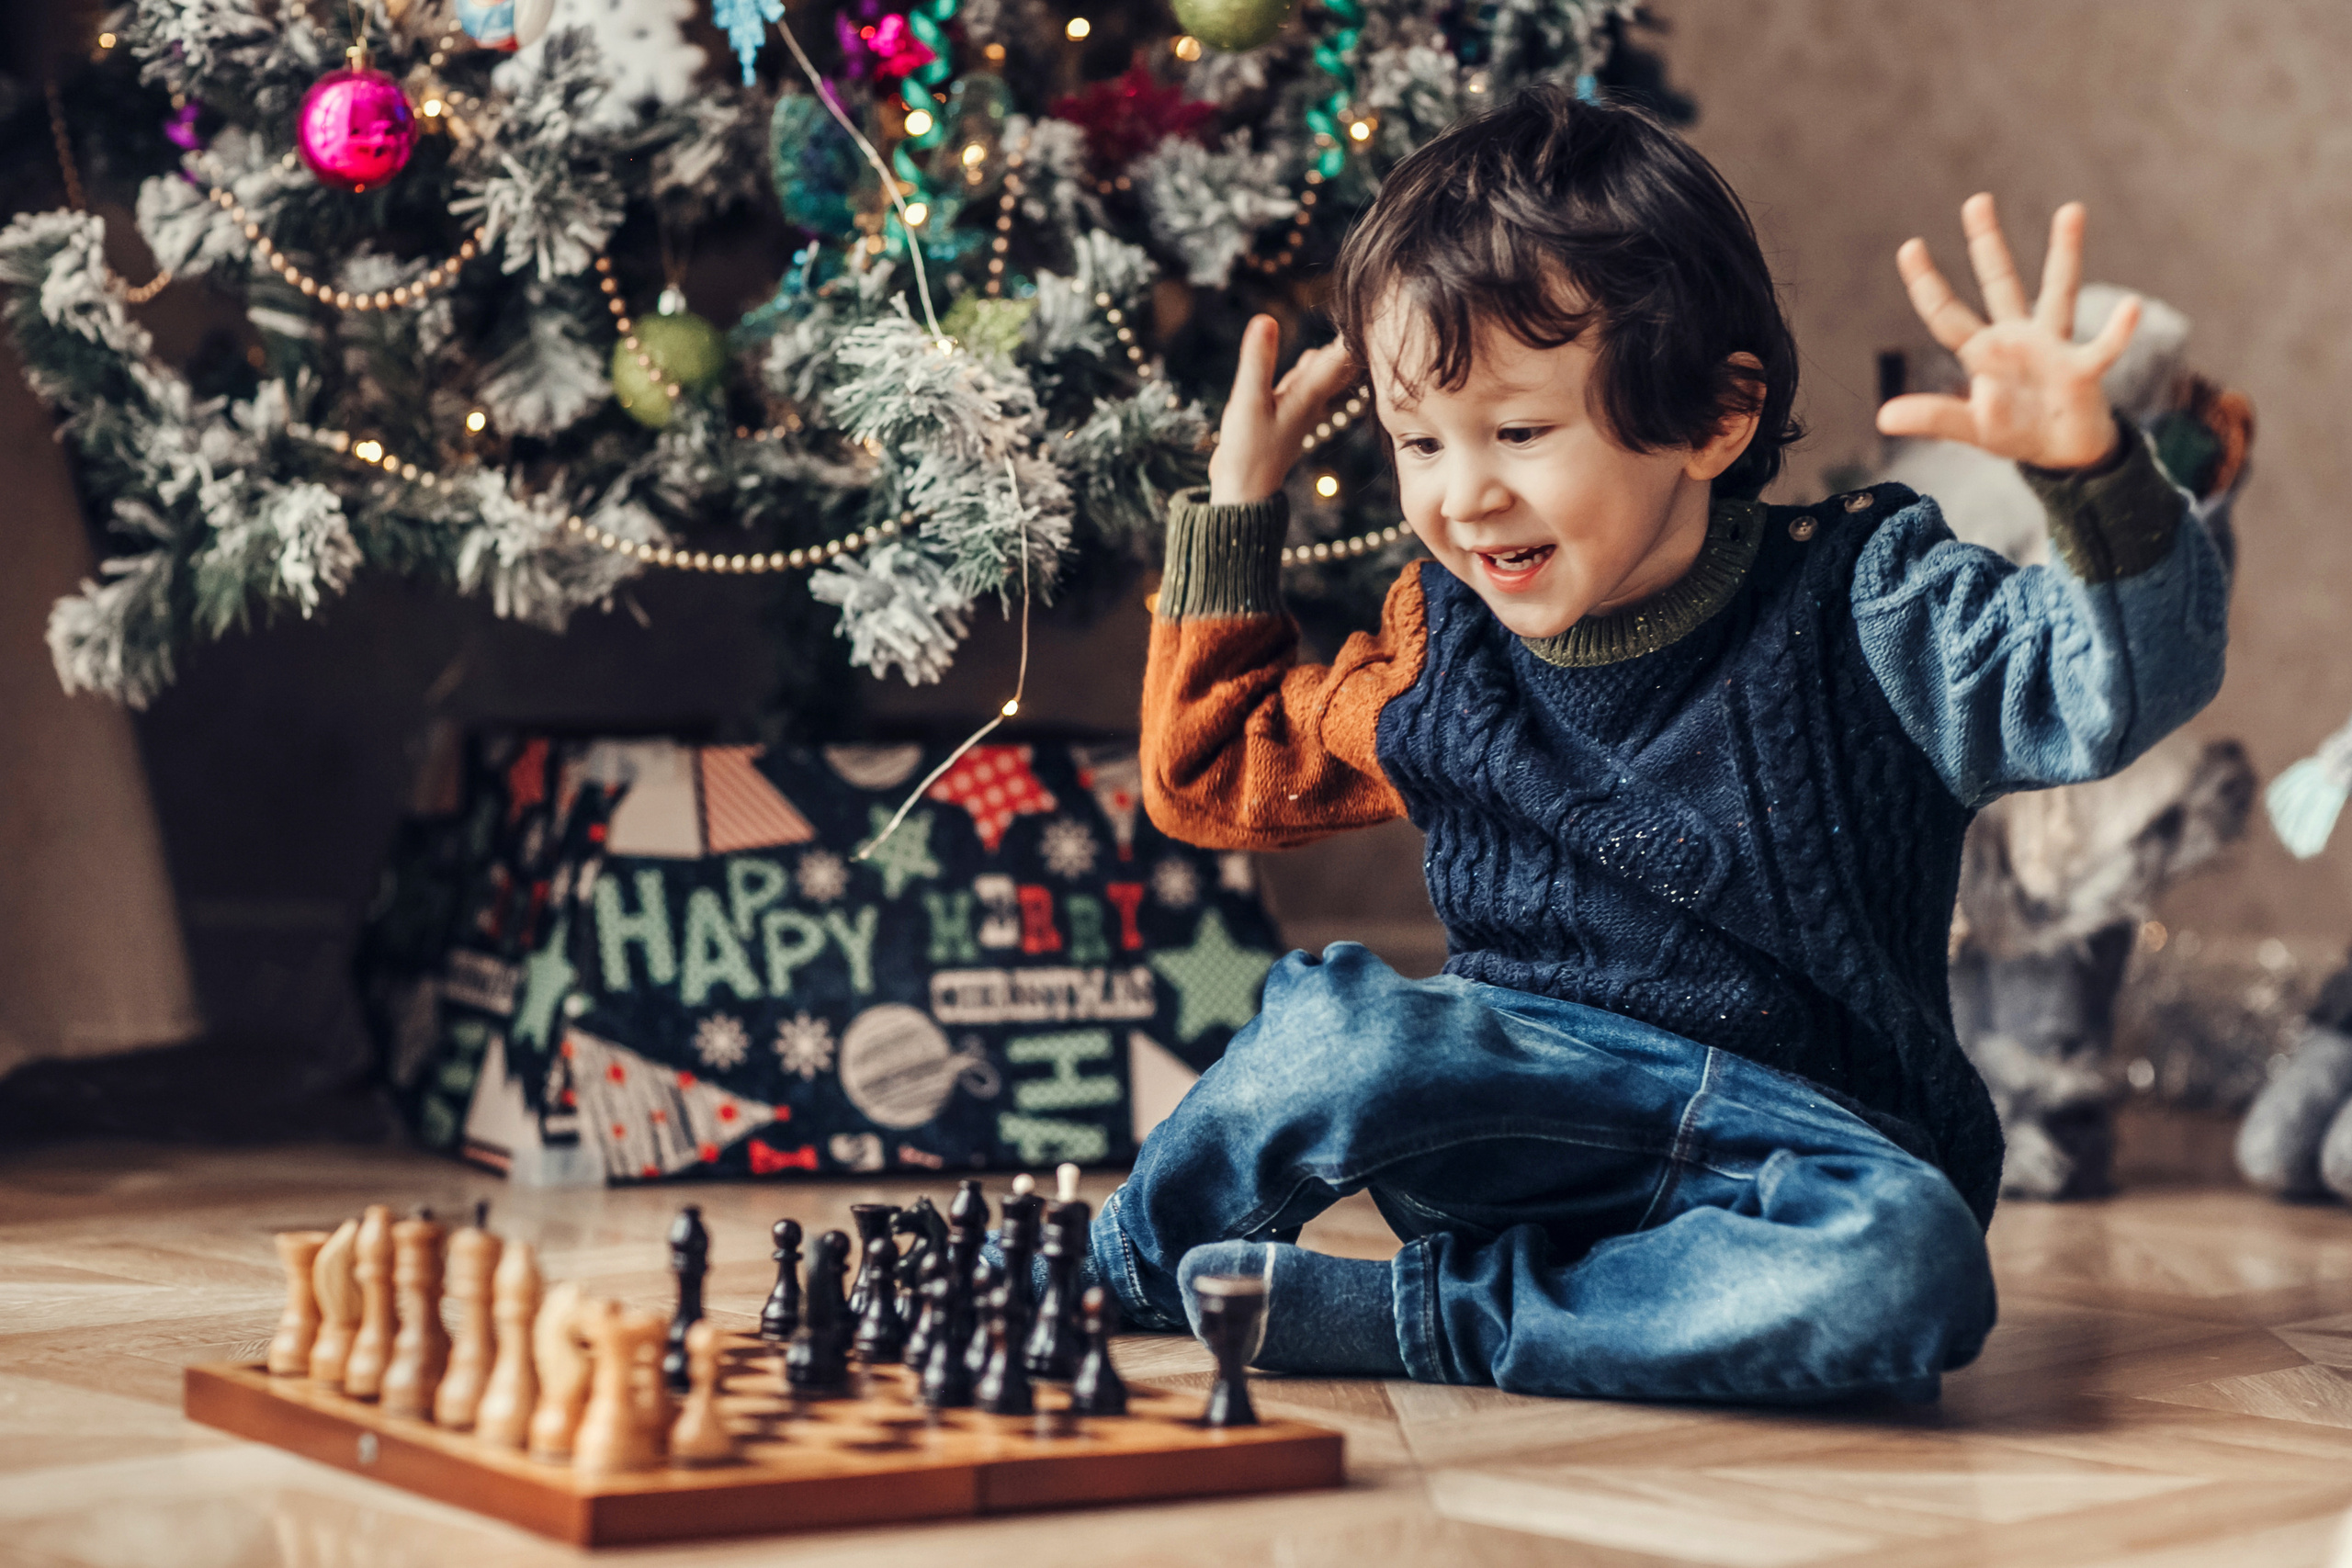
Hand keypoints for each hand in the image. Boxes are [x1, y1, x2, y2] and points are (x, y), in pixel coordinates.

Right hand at [1207, 315, 1358, 504]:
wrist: (1244, 491)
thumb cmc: (1247, 452)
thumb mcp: (1247, 402)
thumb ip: (1257, 360)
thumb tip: (1265, 318)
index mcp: (1310, 392)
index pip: (1344, 352)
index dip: (1359, 326)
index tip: (1378, 299)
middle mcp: (1313, 398)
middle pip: (1345, 362)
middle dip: (1357, 335)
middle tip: (1377, 304)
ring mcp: (1302, 407)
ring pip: (1329, 373)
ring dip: (1339, 351)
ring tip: (1356, 323)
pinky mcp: (1287, 413)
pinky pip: (1310, 383)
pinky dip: (1314, 366)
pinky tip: (1314, 357)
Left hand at [1877, 194, 2135, 469]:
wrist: (2064, 453)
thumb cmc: (2016, 431)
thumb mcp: (1970, 428)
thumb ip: (1933, 417)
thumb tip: (1883, 418)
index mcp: (1982, 352)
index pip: (1946, 314)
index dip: (1927, 284)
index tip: (1910, 245)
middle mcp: (2016, 339)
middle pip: (1999, 283)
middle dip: (1987, 244)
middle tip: (1976, 200)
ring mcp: (2052, 348)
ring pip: (2058, 292)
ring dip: (2064, 253)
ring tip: (2070, 209)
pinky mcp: (2083, 370)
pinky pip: (2104, 347)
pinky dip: (2118, 331)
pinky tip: (2130, 307)